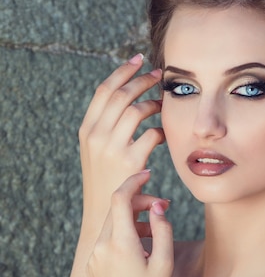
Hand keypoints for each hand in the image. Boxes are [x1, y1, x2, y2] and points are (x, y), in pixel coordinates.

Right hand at [79, 54, 163, 234]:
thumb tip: (130, 101)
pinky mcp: (130, 161)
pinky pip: (151, 133)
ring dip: (154, 102)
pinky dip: (162, 129)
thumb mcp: (98, 153)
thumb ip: (109, 128)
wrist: (103, 217)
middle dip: (142, 79)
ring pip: (136, 109)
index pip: (104, 90)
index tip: (137, 59)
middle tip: (158, 75)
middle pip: (121, 93)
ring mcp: (111, 148)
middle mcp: (96, 136)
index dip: (122, 71)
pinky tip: (166, 132)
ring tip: (163, 104)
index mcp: (87, 130)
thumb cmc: (106, 183)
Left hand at [86, 171, 173, 276]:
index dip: (133, 182)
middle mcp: (101, 246)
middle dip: (138, 202)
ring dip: (131, 220)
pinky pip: (106, 240)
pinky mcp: (91, 265)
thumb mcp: (164, 264)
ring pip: (112, 225)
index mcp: (120, 243)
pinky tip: (140, 249)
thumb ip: (163, 229)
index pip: (120, 198)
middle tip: (161, 207)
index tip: (147, 174)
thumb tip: (158, 206)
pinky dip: (122, 235)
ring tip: (154, 233)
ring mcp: (93, 256)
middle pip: (116, 209)